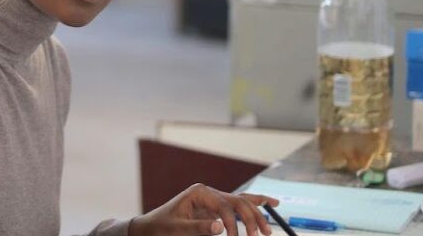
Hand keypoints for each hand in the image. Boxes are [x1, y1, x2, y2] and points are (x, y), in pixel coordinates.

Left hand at [128, 184, 279, 235]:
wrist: (151, 228)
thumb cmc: (162, 227)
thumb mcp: (178, 229)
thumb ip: (198, 228)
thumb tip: (220, 227)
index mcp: (199, 192)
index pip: (224, 205)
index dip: (233, 223)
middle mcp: (209, 193)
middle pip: (238, 202)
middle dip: (251, 218)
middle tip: (260, 235)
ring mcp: (214, 200)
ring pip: (242, 203)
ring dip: (256, 215)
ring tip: (267, 229)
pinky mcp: (216, 209)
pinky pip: (239, 206)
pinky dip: (255, 205)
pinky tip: (271, 203)